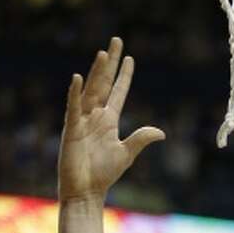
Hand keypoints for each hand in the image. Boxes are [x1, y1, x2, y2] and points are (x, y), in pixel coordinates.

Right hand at [59, 37, 163, 205]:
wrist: (86, 191)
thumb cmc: (104, 173)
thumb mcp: (126, 153)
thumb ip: (141, 139)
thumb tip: (161, 132)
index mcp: (108, 120)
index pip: (117, 92)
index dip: (124, 75)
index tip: (129, 58)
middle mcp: (95, 115)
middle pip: (104, 83)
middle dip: (110, 63)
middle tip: (116, 41)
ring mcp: (82, 120)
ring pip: (91, 91)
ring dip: (97, 72)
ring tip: (104, 54)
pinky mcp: (72, 129)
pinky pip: (73, 108)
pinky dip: (75, 93)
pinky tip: (78, 78)